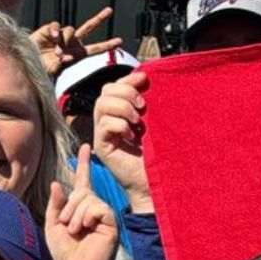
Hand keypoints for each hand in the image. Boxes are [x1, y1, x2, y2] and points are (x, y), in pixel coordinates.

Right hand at [30, 8, 122, 78]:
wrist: (27, 60)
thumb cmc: (43, 67)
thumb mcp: (54, 71)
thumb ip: (61, 66)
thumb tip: (68, 57)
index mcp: (79, 52)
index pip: (97, 48)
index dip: (108, 45)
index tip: (121, 42)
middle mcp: (73, 42)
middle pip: (89, 27)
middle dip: (99, 19)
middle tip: (110, 10)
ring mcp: (62, 35)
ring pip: (71, 29)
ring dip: (66, 40)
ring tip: (57, 52)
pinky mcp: (49, 29)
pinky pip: (56, 26)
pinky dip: (56, 31)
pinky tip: (54, 38)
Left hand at [44, 145, 119, 259]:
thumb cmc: (65, 252)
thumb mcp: (52, 225)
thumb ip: (55, 205)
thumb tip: (57, 183)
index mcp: (80, 207)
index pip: (83, 181)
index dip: (83, 164)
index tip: (85, 146)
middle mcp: (94, 209)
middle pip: (81, 190)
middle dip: (68, 206)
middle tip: (65, 224)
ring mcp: (104, 216)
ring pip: (88, 199)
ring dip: (75, 214)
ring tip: (75, 230)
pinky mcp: (111, 223)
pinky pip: (98, 208)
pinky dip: (87, 217)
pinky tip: (85, 229)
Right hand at [92, 69, 150, 210]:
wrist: (155, 181)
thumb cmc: (158, 153)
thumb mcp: (155, 123)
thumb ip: (147, 103)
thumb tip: (145, 77)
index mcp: (119, 112)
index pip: (114, 87)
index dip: (127, 79)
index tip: (145, 78)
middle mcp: (108, 121)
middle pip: (105, 92)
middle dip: (125, 93)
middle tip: (143, 107)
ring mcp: (103, 133)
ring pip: (102, 105)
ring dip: (123, 108)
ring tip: (138, 122)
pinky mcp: (102, 146)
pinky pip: (104, 125)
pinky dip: (120, 125)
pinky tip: (132, 136)